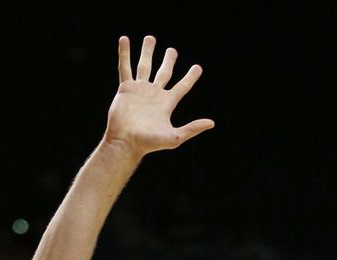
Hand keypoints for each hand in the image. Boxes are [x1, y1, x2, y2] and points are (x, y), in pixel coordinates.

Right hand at [106, 37, 213, 157]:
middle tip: (172, 51)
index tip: (198, 68)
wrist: (126, 142)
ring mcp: (140, 90)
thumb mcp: (175, 137)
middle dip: (168, 60)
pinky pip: (125, 67)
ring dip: (147, 52)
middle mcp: (154, 94)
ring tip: (150, 38)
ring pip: (145, 65)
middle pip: (164, 72)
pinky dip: (124, 53)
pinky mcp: (126, 88)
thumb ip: (192, 128)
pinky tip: (124, 40)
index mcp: (167, 103)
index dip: (190, 77)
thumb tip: (212, 123)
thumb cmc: (149, 143)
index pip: (182, 86)